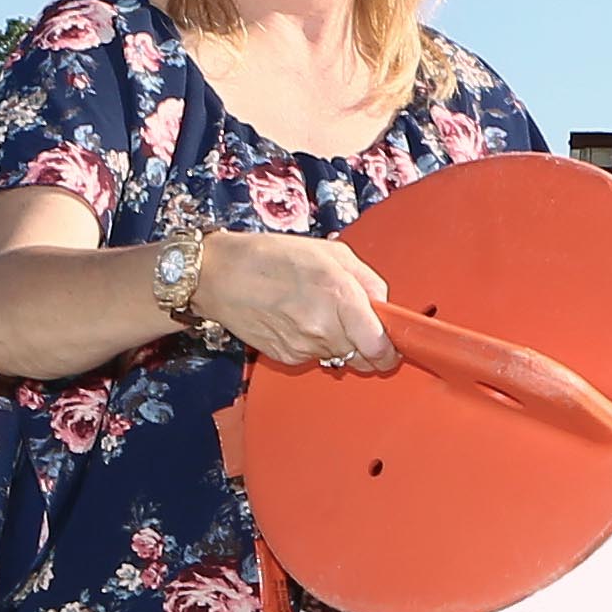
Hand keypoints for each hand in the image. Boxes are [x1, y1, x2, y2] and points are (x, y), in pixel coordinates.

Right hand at [191, 231, 395, 372]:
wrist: (219, 275)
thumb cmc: (271, 257)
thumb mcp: (330, 252)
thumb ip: (367, 279)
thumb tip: (384, 304)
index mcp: (339, 296)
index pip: (379, 345)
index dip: (390, 350)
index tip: (391, 345)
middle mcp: (323, 327)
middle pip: (364, 358)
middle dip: (367, 345)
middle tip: (356, 325)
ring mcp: (303, 347)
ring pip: (340, 358)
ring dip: (339, 343)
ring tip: (317, 313)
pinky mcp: (287, 358)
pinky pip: (315, 357)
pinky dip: (315, 344)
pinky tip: (298, 321)